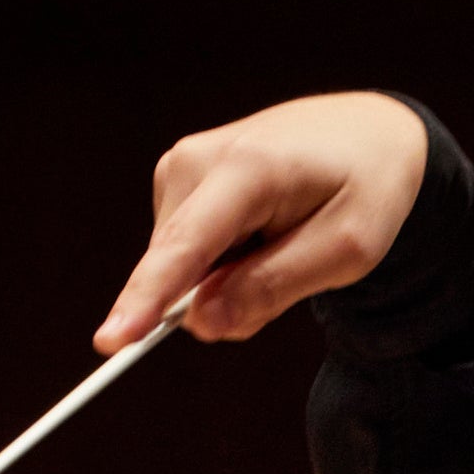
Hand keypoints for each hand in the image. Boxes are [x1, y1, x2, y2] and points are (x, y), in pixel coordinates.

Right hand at [96, 92, 431, 351]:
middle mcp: (197, 160)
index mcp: (246, 170)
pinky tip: (263, 233)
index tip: (110, 341)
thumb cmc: (364, 189)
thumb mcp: (348, 249)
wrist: (364, 132)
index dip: (147, 299)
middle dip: (228, 299)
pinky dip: (225, 262)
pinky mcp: (176, 179)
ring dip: (231, 280)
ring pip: (184, 268)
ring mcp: (180, 165)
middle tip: (295, 268)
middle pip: (181, 270)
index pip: (186, 247)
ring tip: (284, 242)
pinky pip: (188, 253)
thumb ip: (273, 288)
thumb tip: (200, 323)